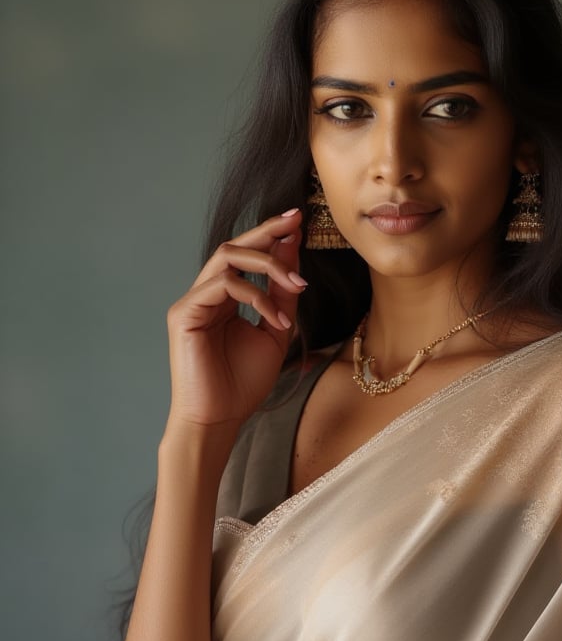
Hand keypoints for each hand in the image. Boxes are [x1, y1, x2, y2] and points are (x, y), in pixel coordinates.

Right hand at [165, 209, 306, 430]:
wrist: (219, 420)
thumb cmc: (242, 385)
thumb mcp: (274, 333)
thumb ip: (281, 297)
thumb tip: (293, 256)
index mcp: (224, 299)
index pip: (246, 257)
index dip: (271, 237)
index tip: (298, 223)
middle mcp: (205, 295)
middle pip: (233, 246)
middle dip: (266, 230)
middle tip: (295, 220)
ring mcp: (192, 302)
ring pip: (226, 257)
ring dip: (267, 263)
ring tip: (296, 282)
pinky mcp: (184, 313)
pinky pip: (222, 285)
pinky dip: (254, 295)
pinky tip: (274, 317)